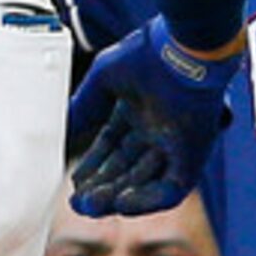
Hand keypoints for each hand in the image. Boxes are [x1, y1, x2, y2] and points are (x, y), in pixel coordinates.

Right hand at [65, 17, 239, 214]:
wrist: (182, 50)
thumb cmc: (146, 55)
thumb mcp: (103, 80)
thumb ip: (84, 106)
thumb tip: (63, 126)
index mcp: (138, 112)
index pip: (112, 149)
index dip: (93, 168)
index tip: (74, 181)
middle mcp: (156, 132)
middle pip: (126, 171)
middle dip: (101, 188)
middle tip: (77, 203)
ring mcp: (175, 146)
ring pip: (145, 184)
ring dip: (118, 198)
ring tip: (91, 205)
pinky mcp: (193, 157)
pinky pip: (170, 190)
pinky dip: (146, 200)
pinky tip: (121, 203)